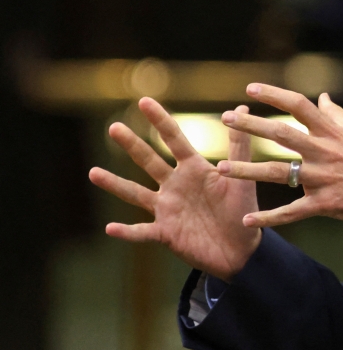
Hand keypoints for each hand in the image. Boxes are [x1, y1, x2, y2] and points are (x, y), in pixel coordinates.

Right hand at [89, 98, 260, 281]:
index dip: (160, 121)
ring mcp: (167, 209)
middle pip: (149, 161)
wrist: (241, 249)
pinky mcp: (165, 233)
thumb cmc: (241, 210)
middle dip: (132, 145)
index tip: (143, 100)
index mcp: (194, 168)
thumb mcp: (241, 177)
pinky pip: (142, 231)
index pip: (174, 139)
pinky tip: (110, 228)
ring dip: (115, 184)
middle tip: (114, 127)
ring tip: (93, 172)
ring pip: (136, 194)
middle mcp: (175, 185)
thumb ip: (239, 146)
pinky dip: (127, 231)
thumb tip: (240, 108)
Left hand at [216, 84, 342, 228]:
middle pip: (280, 133)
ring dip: (246, 170)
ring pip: (277, 172)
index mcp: (332, 131)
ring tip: (221, 168)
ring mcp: (322, 178)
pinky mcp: (325, 204)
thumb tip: (321, 98)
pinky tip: (247, 220)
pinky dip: (268, 218)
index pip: (298, 105)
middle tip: (225, 119)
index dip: (273, 94)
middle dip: (250, 125)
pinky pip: (291, 212)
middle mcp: (323, 151)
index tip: (250, 88)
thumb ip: (338, 114)